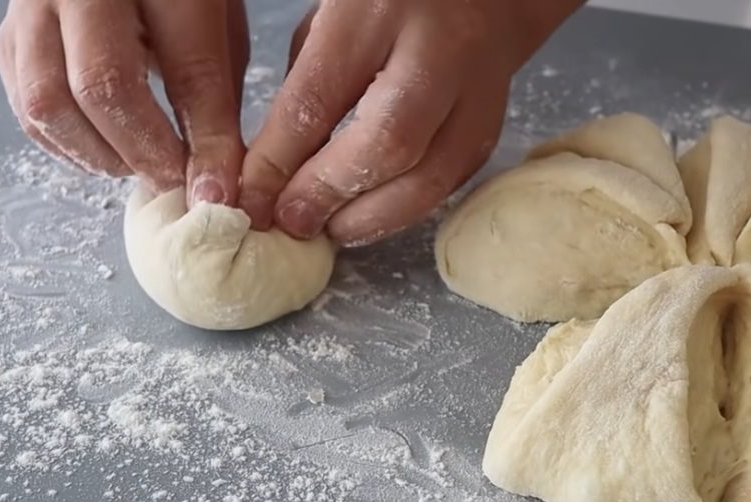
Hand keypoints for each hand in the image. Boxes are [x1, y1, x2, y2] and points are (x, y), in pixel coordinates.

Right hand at [0, 0, 249, 204]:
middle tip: (174, 184)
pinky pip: (25, 107)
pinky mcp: (9, 34)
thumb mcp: (216, 20)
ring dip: (99, 155)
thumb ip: (217, 88)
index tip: (217, 192)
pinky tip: (103, 152)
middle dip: (144, 153)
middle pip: (102, 86)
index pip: (189, 70)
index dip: (206, 142)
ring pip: (48, 103)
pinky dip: (66, 145)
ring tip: (138, 168)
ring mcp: (33, 7)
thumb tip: (216, 172)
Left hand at [239, 0, 582, 244]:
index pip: (320, 97)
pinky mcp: (496, 119)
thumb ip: (307, 84)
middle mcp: (437, 46)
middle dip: (332, 193)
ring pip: (431, 175)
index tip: (253, 200)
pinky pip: (452, 180)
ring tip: (331, 230)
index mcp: (377, 7)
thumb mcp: (333, 13)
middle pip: (388, 141)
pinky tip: (373, 216)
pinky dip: (408, 208)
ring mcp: (478, 86)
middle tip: (293, 222)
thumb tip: (272, 173)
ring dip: (375, 216)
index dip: (280, 161)